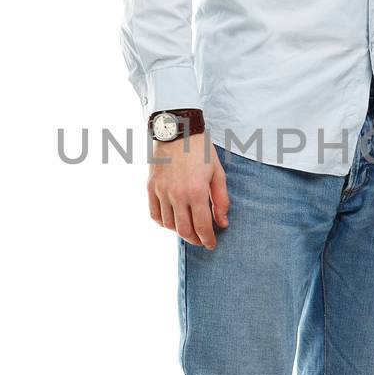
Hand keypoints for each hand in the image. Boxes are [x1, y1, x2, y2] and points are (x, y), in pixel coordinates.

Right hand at [147, 131, 229, 247]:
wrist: (177, 129)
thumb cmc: (201, 150)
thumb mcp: (218, 173)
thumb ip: (221, 200)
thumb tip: (222, 223)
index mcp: (196, 191)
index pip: (202, 227)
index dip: (208, 240)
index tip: (212, 244)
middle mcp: (177, 195)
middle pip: (184, 230)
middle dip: (195, 240)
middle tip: (202, 240)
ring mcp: (161, 191)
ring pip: (168, 225)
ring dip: (179, 232)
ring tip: (189, 230)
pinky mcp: (151, 187)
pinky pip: (154, 214)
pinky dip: (163, 223)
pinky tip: (172, 221)